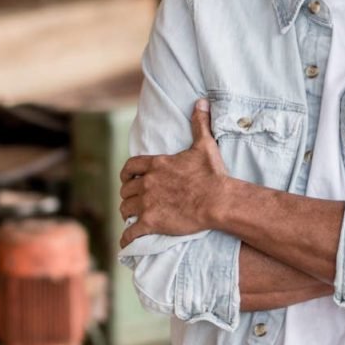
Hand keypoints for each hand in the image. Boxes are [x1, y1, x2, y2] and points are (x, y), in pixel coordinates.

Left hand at [118, 99, 229, 247]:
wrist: (218, 200)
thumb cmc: (212, 174)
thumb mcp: (204, 145)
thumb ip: (199, 123)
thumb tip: (201, 102)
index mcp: (156, 164)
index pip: (131, 167)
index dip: (127, 174)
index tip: (128, 180)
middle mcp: (148, 182)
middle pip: (126, 190)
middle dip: (128, 196)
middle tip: (133, 202)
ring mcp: (148, 202)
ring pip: (126, 209)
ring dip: (127, 214)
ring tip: (132, 219)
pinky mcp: (151, 221)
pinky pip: (131, 232)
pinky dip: (127, 238)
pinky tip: (127, 243)